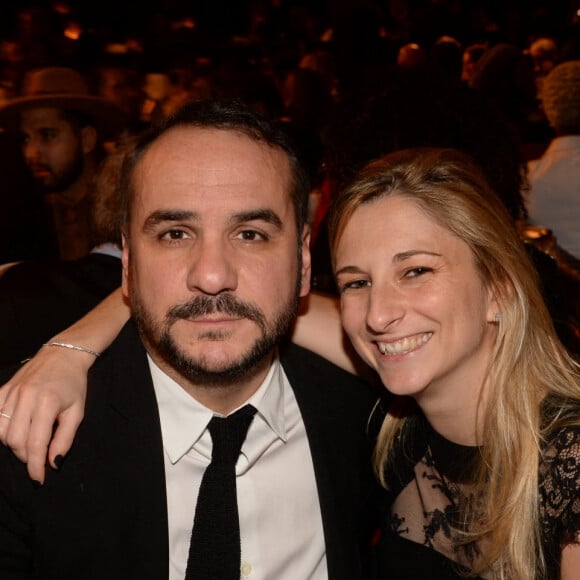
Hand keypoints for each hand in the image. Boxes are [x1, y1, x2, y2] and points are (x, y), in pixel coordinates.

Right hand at [0, 346, 90, 483]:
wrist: (63, 355)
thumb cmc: (73, 384)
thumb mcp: (77, 411)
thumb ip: (65, 439)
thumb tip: (53, 463)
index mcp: (48, 401)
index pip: (36, 443)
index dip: (36, 466)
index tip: (38, 480)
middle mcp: (26, 396)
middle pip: (15, 440)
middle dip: (25, 456)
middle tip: (38, 457)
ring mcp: (11, 392)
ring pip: (1, 432)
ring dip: (13, 444)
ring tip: (29, 442)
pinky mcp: (2, 389)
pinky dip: (0, 430)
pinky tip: (13, 432)